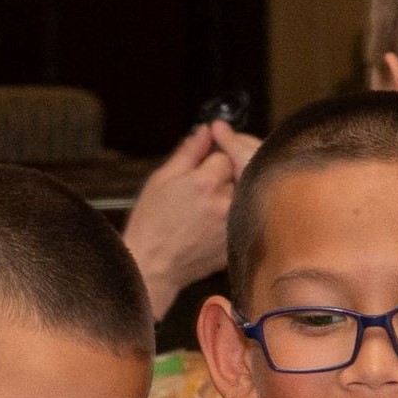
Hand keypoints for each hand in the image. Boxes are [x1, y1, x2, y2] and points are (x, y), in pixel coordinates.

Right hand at [122, 122, 253, 314]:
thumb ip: (189, 153)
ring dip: (236, 185)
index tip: (210, 151)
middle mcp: (224, 203)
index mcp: (204, 183)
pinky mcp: (237, 240)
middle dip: (233, 162)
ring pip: (246, 192)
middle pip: (244, 170)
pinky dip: (236, 206)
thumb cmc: (151, 223)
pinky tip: (214, 211)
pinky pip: (245, 213)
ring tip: (211, 191)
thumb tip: (205, 132)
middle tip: (216, 164)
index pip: (227, 152)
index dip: (219, 149)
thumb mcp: (162, 179)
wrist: (152, 265)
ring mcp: (233, 224)